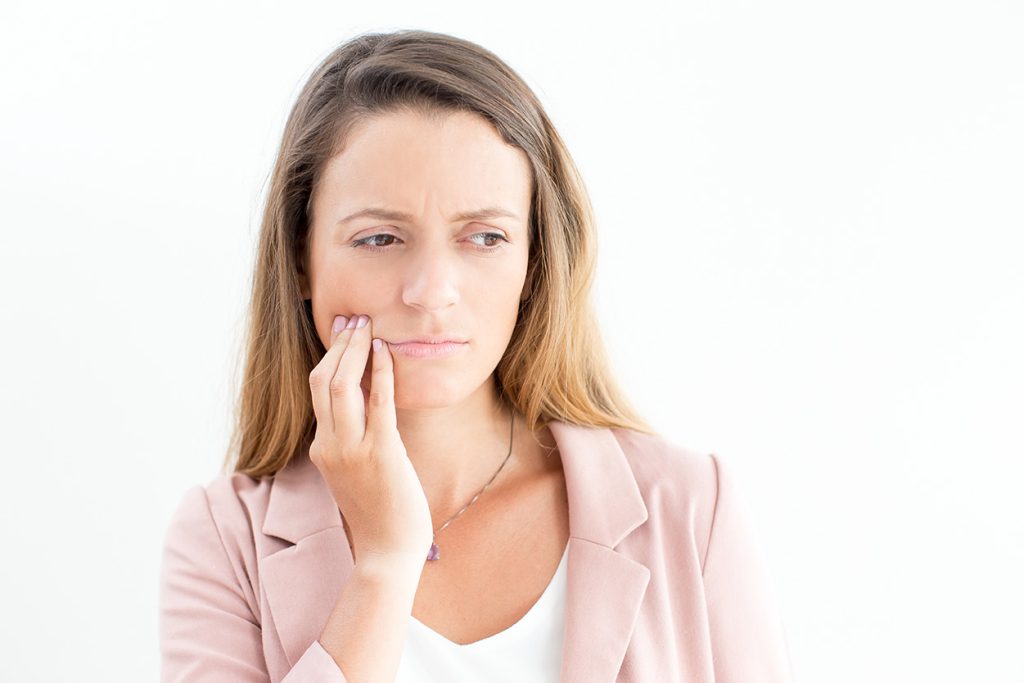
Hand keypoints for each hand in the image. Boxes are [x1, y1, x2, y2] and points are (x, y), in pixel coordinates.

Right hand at [308, 314, 433, 563]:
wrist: (387, 552)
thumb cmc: (379, 513)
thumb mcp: (356, 471)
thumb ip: (354, 440)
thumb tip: (369, 403)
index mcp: (322, 448)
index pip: (318, 391)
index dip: (331, 357)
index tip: (344, 332)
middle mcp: (329, 446)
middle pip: (323, 381)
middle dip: (339, 345)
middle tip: (354, 319)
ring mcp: (351, 450)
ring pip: (341, 386)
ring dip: (355, 350)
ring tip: (368, 326)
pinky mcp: (381, 454)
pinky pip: (378, 403)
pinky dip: (380, 372)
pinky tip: (386, 352)